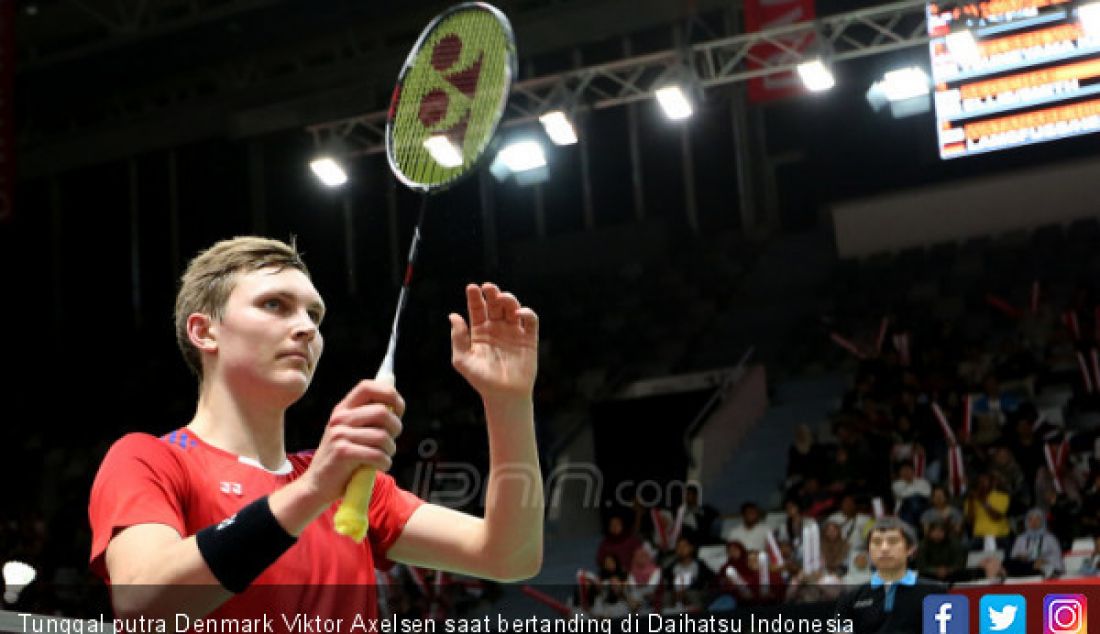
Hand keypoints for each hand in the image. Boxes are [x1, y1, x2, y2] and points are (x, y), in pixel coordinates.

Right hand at [299, 380, 403, 504]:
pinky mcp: (342, 453)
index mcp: (343, 409)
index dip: (389, 394)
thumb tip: (395, 406)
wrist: (317, 484)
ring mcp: (339, 434)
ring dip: (390, 450)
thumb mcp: (350, 432)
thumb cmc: (342, 459)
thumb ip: (368, 418)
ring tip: (384, 457)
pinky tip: (380, 466)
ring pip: (382, 436)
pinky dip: (385, 463)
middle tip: (390, 441)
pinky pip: (377, 454)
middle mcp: (340, 418)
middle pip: (382, 412)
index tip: (398, 408)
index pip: (367, 387)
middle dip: (395, 428)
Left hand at [449, 283, 537, 399]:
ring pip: (512, 308)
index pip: (477, 309)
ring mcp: (513, 332)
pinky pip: (530, 321)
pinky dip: (527, 313)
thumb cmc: (481, 380)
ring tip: (502, 298)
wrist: (504, 396)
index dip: (475, 297)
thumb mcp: (463, 359)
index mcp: (479, 331)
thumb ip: (458, 338)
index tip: (472, 288)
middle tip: (488, 287)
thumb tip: (453, 315)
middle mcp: (497, 328)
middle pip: (495, 304)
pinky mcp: (528, 339)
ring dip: (509, 299)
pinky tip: (518, 313)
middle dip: (492, 293)